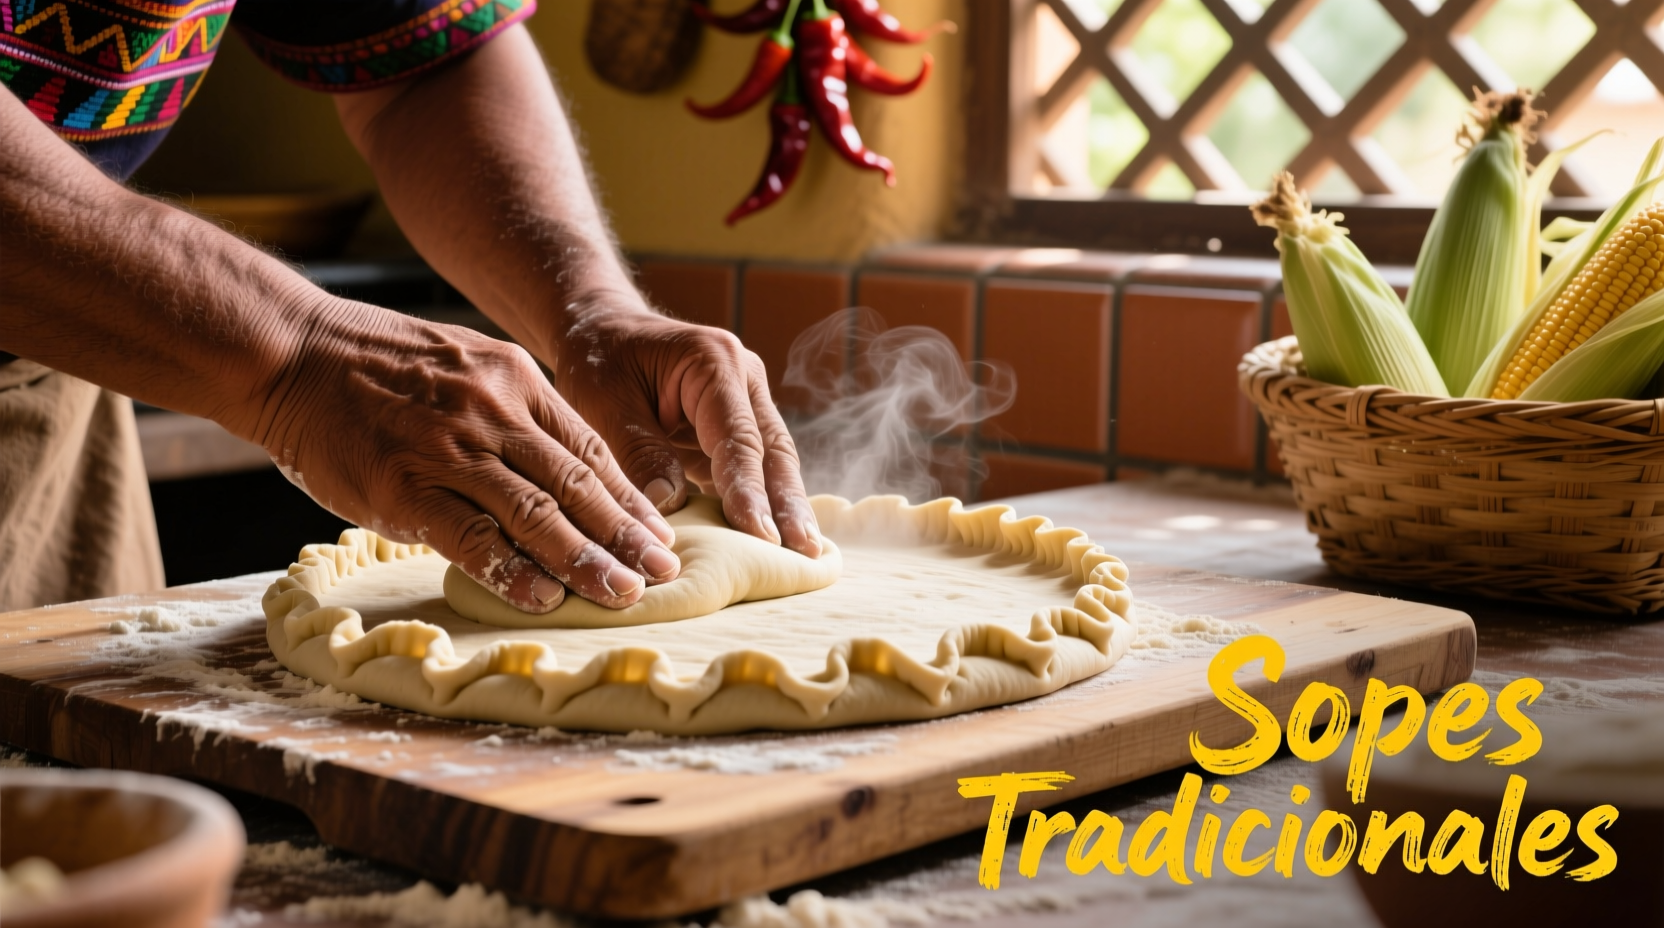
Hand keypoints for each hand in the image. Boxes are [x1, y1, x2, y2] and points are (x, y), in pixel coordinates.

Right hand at [254, 298, 680, 612]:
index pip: (590, 451)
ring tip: (623, 593)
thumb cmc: (378, 365)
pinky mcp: (403, 488)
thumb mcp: (465, 362)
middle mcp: (492, 414)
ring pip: (535, 512)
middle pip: (576, 483)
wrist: (292, 350)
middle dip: (625, 534)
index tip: (662, 535)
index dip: (630, 498)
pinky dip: (511, 570)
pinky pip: (469, 536)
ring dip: (585, 559)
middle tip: (664, 572)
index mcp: (515, 381)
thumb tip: (560, 465)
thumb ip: (512, 409)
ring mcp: (448, 451)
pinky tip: (544, 596)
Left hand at [550, 299, 822, 557]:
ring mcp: (746, 401)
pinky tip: (777, 539)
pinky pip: (757, 466)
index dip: (750, 489)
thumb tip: (670, 505)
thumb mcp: (604, 403)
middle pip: (774, 449)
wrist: (600, 328)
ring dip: (787, 507)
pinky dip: (765, 502)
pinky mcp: (738, 425)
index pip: (739, 436)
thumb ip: (639, 452)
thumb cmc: (598, 360)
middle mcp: (743, 378)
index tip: (760, 536)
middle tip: (804, 552)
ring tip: (805, 555)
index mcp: (714, 362)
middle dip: (789, 503)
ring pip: (775, 460)